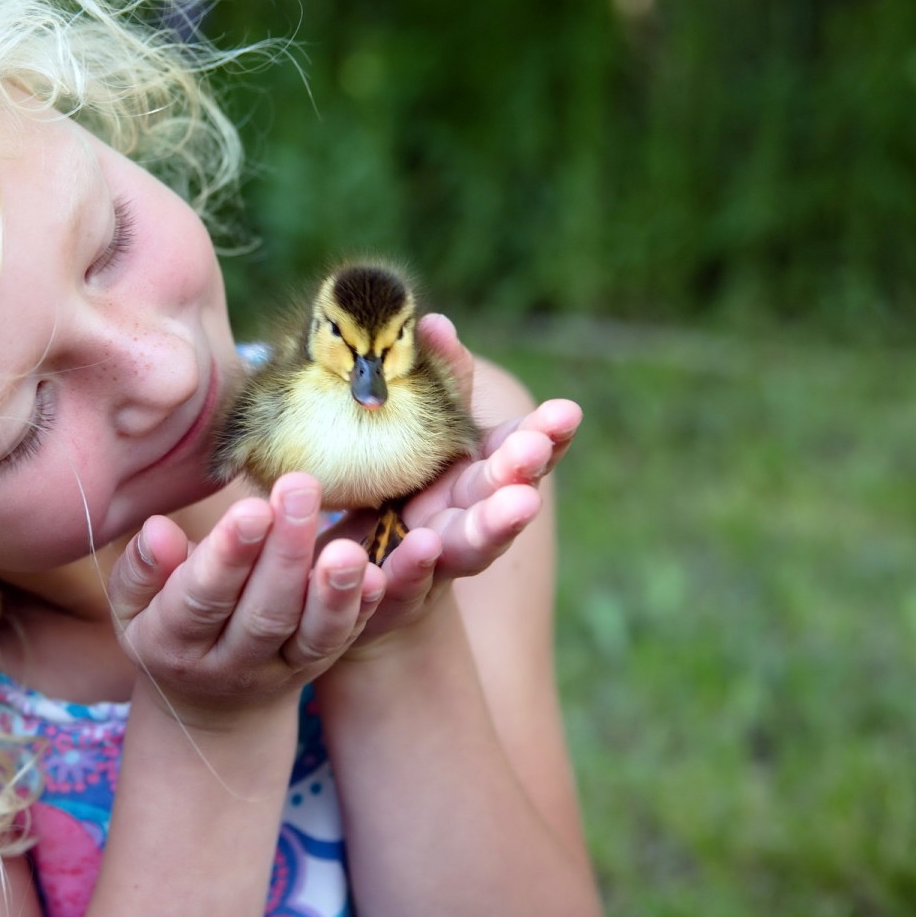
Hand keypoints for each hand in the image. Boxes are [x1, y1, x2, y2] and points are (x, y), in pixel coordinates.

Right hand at [106, 473, 386, 727]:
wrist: (209, 702)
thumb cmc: (167, 625)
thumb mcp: (133, 605)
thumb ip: (142, 570)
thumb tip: (157, 530)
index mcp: (173, 641)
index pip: (202, 597)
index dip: (228, 555)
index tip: (253, 508)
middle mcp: (228, 663)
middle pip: (263, 612)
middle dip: (285, 552)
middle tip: (302, 489)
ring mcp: (277, 668)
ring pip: (310, 635)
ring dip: (333, 591)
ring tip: (348, 548)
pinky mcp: (314, 665)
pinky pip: (340, 641)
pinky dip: (360, 610)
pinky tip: (377, 575)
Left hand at [341, 314, 580, 649]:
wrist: (349, 571)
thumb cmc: (392, 484)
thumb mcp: (417, 430)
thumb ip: (436, 383)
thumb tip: (434, 322)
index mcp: (476, 474)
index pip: (520, 451)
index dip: (545, 436)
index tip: (566, 412)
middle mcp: (467, 519)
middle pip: (502, 496)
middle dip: (521, 472)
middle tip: (536, 450)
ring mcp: (437, 561)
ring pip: (471, 545)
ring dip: (496, 524)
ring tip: (517, 504)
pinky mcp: (395, 594)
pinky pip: (405, 584)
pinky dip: (416, 568)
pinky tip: (422, 548)